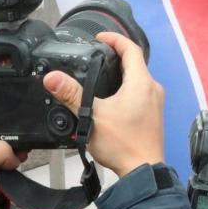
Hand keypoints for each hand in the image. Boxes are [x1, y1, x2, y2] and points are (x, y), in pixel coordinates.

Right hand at [43, 32, 165, 177]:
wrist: (142, 171)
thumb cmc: (122, 144)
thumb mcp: (92, 117)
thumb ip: (72, 94)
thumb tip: (52, 77)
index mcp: (141, 82)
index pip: (131, 49)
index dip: (115, 39)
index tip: (100, 37)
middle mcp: (152, 88)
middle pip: (135, 62)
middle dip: (116, 56)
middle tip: (96, 54)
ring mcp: (155, 102)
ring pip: (138, 78)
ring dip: (121, 72)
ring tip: (100, 74)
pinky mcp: (153, 114)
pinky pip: (141, 91)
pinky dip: (127, 87)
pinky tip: (111, 97)